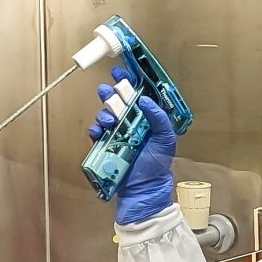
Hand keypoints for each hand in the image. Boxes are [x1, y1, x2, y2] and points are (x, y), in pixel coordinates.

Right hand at [88, 66, 178, 223]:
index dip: (129, 82)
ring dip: (105, 112)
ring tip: (108, 118)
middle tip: (107, 90)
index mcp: (147, 119)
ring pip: (106, 114)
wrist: (143, 190)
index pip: (137, 95)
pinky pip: (97, 133)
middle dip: (111, 93)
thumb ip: (159, 118)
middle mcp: (131, 123)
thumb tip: (145, 101)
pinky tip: (98, 130)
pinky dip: (95, 129)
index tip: (120, 71)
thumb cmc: (156, 165)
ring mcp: (117, 134)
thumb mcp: (166, 139)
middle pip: (118, 101)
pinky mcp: (106, 146)